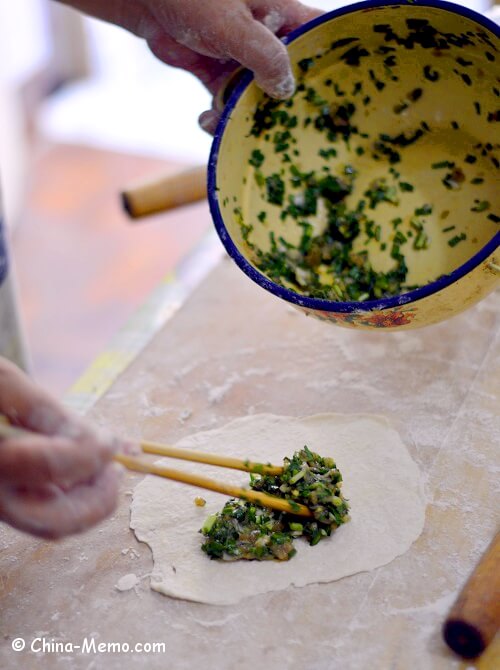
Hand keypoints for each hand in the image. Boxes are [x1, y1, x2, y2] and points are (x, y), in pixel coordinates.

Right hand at [0, 358, 125, 538]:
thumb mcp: (1, 382)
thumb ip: (47, 411)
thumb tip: (99, 441)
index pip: (47, 464)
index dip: (89, 452)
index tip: (113, 440)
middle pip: (52, 521)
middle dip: (97, 499)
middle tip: (117, 470)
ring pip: (48, 523)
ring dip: (88, 501)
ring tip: (107, 469)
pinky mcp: (1, 499)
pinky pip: (40, 512)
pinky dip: (70, 496)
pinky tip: (85, 471)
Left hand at [57, 0, 321, 131]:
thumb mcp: (234, 26)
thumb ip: (264, 56)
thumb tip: (287, 89)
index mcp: (282, 15)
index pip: (318, 36)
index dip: (332, 61)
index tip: (339, 94)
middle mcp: (266, 38)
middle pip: (288, 76)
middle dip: (282, 104)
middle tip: (277, 128)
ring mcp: (241, 57)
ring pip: (256, 95)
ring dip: (244, 115)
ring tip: (227, 124)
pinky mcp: (216, 72)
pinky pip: (226, 101)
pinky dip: (218, 115)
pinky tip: (207, 120)